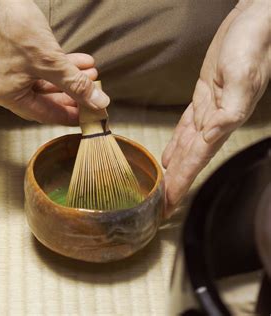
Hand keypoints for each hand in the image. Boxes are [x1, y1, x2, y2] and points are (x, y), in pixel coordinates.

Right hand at [0, 0, 109, 124]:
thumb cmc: (13, 26)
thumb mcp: (50, 60)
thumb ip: (75, 84)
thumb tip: (98, 102)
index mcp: (4, 95)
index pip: (42, 114)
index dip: (68, 115)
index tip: (88, 116)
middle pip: (42, 98)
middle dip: (70, 92)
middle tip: (92, 93)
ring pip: (40, 81)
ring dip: (66, 77)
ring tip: (89, 72)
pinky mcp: (4, 56)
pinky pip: (33, 68)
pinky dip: (54, 65)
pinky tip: (76, 61)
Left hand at [161, 0, 269, 217]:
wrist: (257, 20)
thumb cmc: (253, 44)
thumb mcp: (243, 76)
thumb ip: (231, 108)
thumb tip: (213, 134)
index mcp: (224, 121)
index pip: (197, 160)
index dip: (182, 182)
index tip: (169, 204)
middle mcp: (216, 120)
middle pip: (190, 159)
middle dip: (176, 183)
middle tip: (161, 205)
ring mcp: (210, 109)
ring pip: (187, 146)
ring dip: (175, 168)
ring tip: (163, 186)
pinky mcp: (205, 95)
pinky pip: (187, 127)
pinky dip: (177, 144)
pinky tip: (170, 156)